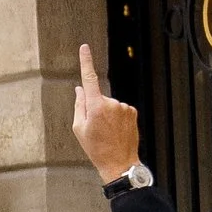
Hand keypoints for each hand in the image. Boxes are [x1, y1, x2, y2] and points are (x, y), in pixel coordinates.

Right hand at [73, 46, 140, 182]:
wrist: (119, 163)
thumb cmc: (96, 148)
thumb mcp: (79, 129)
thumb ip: (79, 105)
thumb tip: (80, 89)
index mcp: (96, 106)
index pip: (89, 79)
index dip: (86, 62)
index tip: (84, 48)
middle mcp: (111, 103)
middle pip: (98, 98)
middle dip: (95, 108)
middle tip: (96, 129)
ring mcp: (124, 107)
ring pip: (110, 104)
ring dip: (107, 114)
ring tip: (107, 133)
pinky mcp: (133, 111)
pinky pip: (120, 109)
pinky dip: (117, 117)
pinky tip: (116, 131)